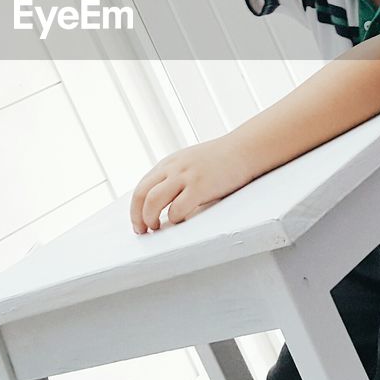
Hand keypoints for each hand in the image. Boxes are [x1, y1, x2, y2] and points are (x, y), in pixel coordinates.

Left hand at [129, 137, 258, 233]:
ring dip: (150, 219)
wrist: (245, 149)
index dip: (135, 209)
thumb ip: (175, 177)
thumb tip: (162, 203)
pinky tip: (181, 222)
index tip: (139, 223)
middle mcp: (173, 168)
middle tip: (142, 230)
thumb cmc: (221, 160)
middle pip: (141, 194)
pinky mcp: (200, 186)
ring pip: (153, 201)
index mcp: (168, 164)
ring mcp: (185, 176)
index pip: (141, 188)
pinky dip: (175, 220)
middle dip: (137, 216)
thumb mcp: (190, 163)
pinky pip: (177, 208)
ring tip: (157, 228)